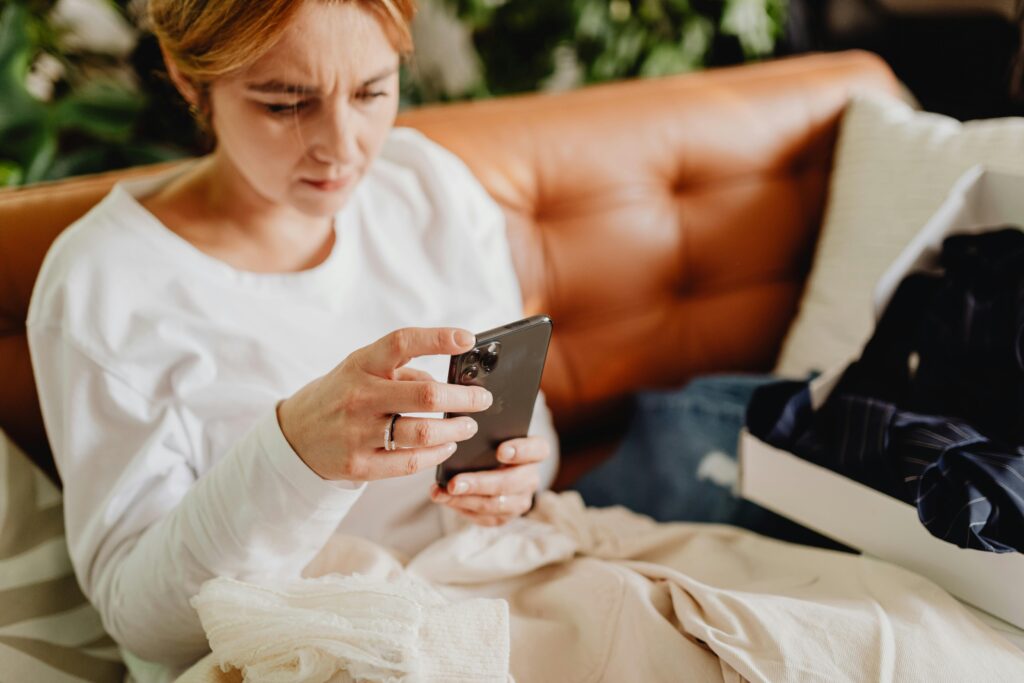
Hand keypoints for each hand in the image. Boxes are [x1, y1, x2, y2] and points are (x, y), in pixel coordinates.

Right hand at [277, 327, 492, 481]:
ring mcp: (358, 433)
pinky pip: (410, 462)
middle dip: (464, 398)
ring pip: (423, 433)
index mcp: (361, 365)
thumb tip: (450, 382)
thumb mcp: (363, 370)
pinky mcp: (360, 466)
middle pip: (425, 395)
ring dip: (455, 430)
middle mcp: (359, 397)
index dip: (438, 338)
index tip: (467, 339)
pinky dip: (437, 453)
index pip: (402, 343)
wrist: (294, 435)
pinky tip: (448, 446)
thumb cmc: (342, 394)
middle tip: (483, 399)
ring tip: (468, 425)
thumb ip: (404, 372)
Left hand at [429, 434, 550, 525]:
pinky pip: (486, 518)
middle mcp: (531, 477)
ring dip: (467, 500)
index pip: (538, 449)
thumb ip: (486, 433)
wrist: (492, 467)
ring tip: (442, 494)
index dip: (521, 450)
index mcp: (535, 451)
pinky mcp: (506, 516)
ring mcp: (520, 499)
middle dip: (480, 483)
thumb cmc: (490, 444)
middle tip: (454, 483)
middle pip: (511, 482)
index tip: (500, 451)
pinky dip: (463, 509)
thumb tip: (461, 432)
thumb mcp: (492, 434)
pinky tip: (445, 500)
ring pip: (497, 504)